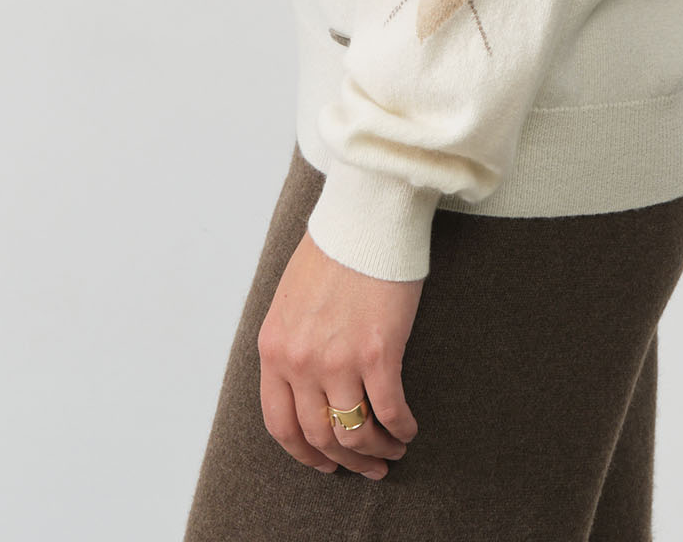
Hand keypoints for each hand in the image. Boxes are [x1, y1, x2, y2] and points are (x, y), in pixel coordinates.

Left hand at [257, 228, 422, 479]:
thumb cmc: (333, 249)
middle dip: (344, 460)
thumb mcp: (290, 299)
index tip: (324, 461)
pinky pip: (388, 409)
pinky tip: (408, 429)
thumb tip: (305, 380)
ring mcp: (338, 359)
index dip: (304, 452)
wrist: (365, 215)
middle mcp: (300, 361)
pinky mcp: (378, 351)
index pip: (280, 423)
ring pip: (353, 431)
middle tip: (366, 467)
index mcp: (274, 348)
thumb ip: (291, 341)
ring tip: (391, 450)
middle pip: (318, 435)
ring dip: (375, 450)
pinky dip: (400, 428)